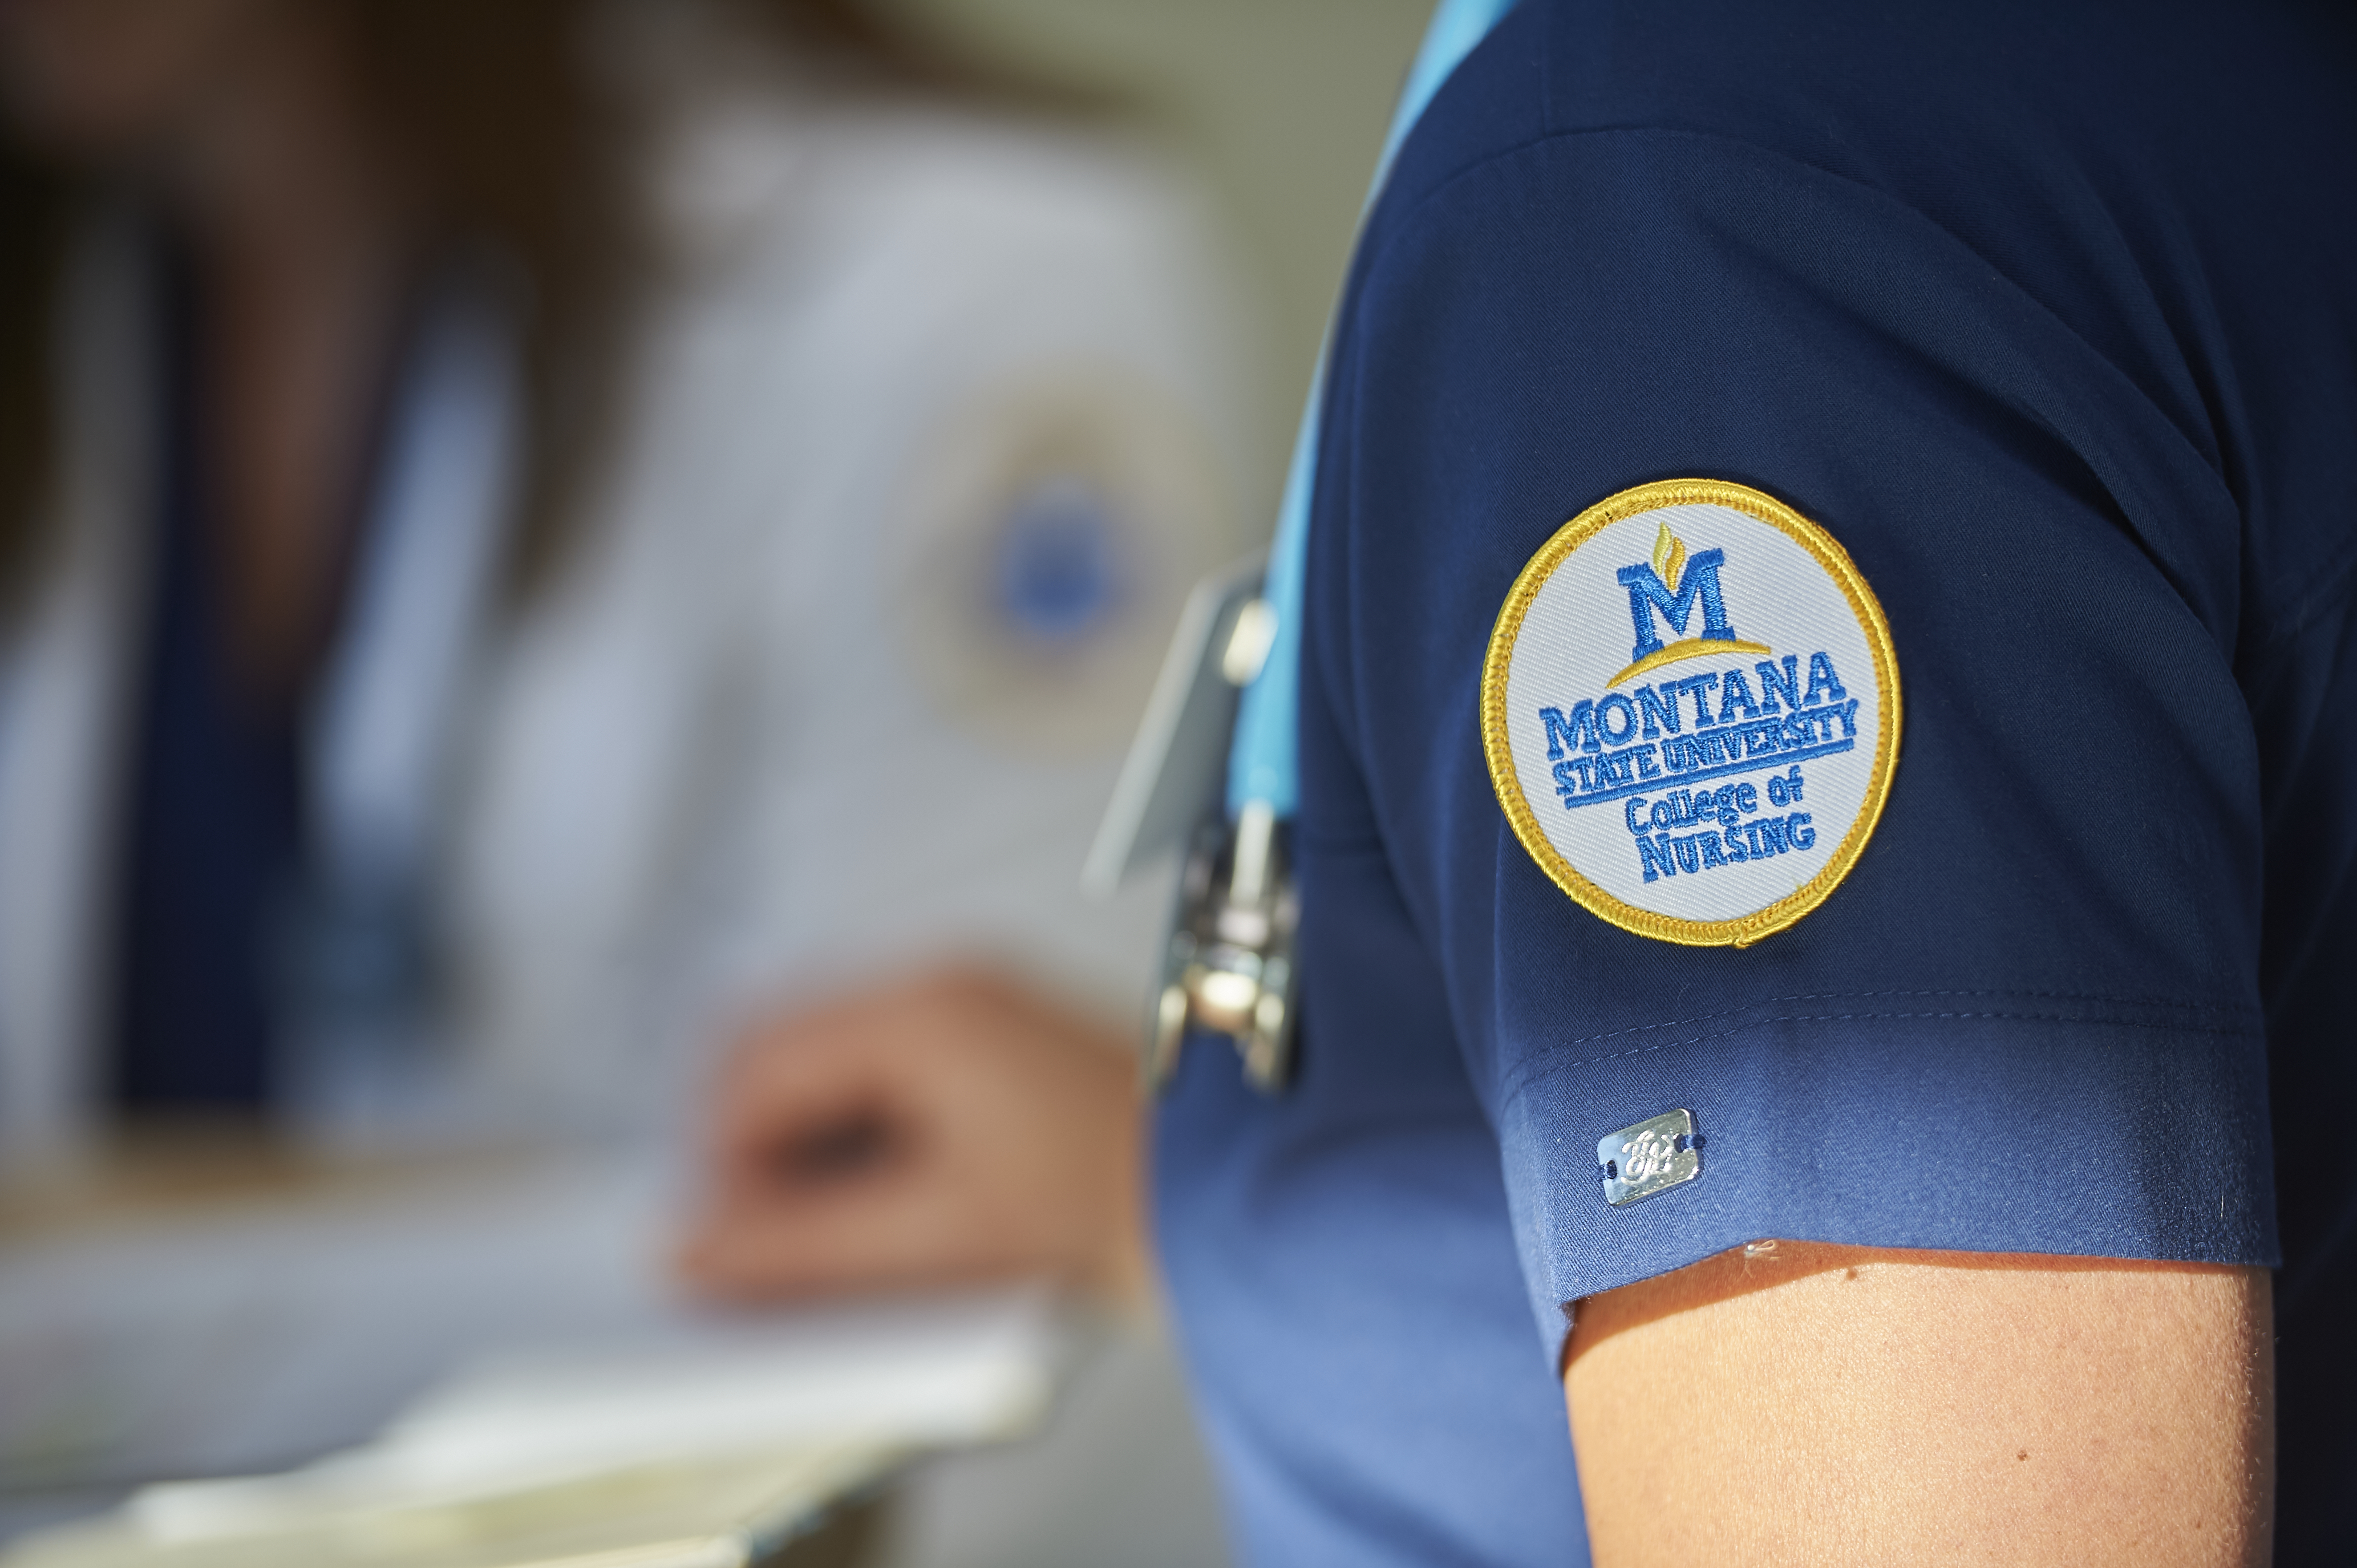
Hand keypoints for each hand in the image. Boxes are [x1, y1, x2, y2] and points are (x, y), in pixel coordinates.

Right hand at [676, 965, 1146, 1304]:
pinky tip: (895, 1215)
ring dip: (814, 1156)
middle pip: (785, 1058)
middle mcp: (943, 990)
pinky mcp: (1002, 1052)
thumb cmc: (1120, 1204)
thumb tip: (696, 1253)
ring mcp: (976, 1013)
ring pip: (833, 1074)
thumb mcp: (939, 1237)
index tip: (730, 1245)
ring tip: (842, 1241)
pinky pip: (891, 1085)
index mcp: (920, 1010)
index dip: (724, 1165)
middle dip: (761, 1155)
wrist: (1246, 1196)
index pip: (755, 1068)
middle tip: (771, 1245)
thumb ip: (801, 1248)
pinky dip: (869, 1148)